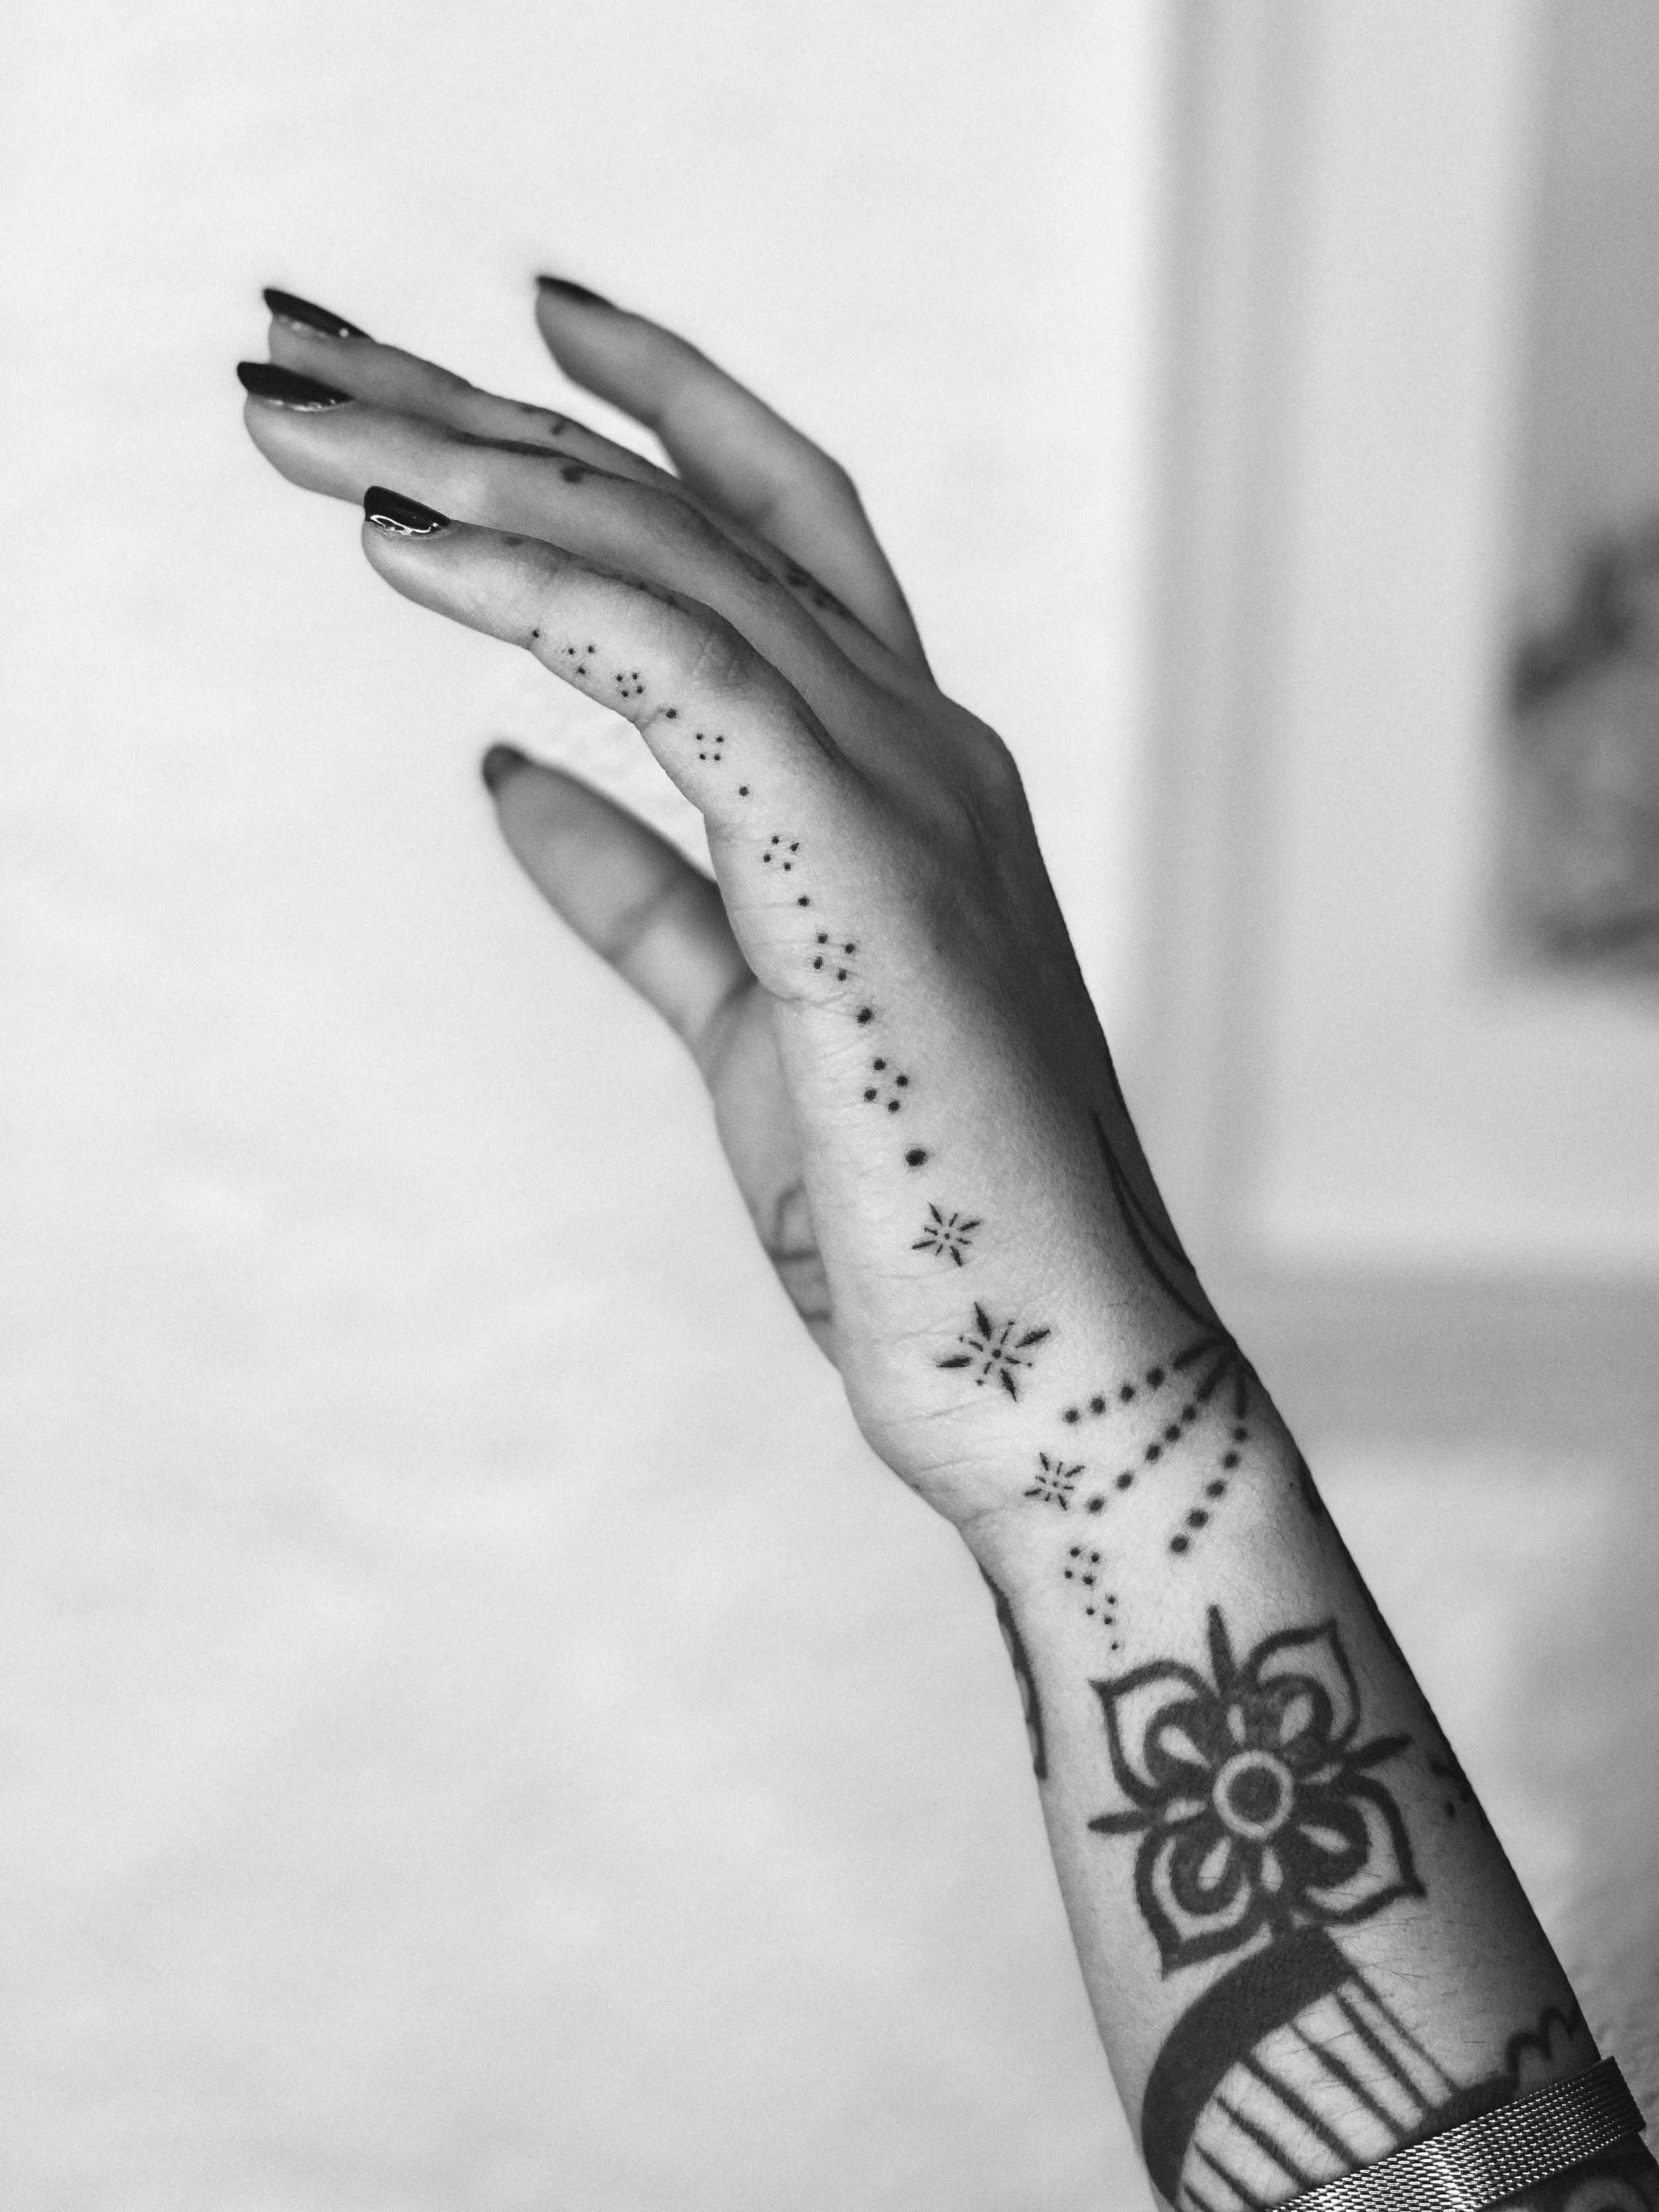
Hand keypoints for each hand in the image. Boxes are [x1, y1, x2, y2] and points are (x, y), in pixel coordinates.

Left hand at [240, 281, 1200, 1541]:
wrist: (1051, 1371)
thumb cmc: (923, 1211)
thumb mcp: (749, 1015)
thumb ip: (642, 892)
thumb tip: (504, 775)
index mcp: (908, 775)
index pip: (774, 529)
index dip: (654, 409)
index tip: (516, 338)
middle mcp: (922, 746)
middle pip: (692, 508)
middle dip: (489, 415)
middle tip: (312, 351)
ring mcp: (911, 796)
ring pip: (677, 556)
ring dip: (472, 471)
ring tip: (300, 415)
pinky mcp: (867, 873)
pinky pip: (688, 669)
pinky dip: (540, 588)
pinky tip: (398, 543)